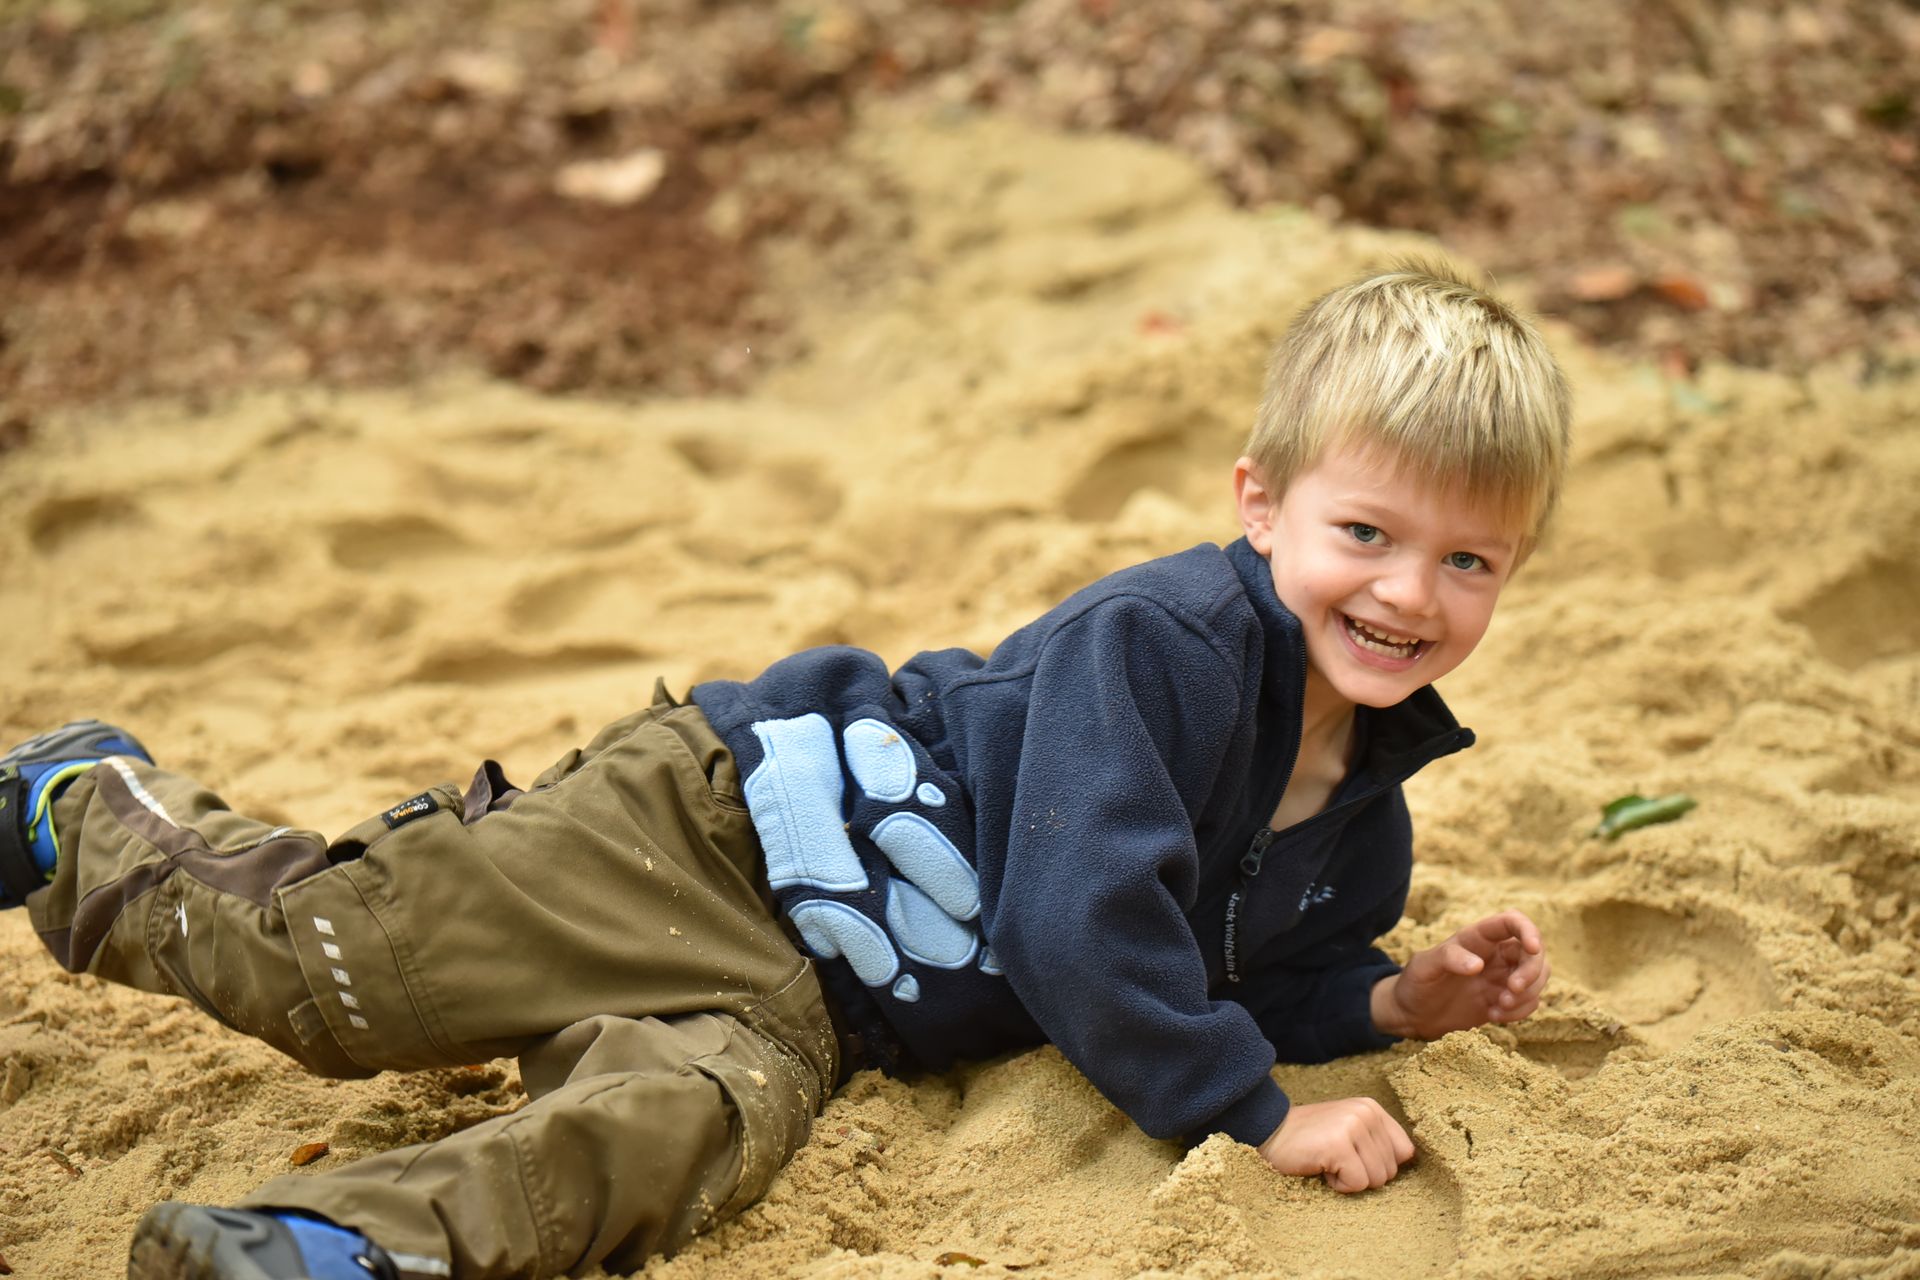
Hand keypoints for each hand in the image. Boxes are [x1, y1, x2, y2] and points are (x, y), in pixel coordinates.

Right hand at [1257, 1098, 1415, 1191]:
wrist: (1269, 1131)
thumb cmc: (1310, 1138)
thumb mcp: (1349, 1129)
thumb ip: (1377, 1141)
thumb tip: (1407, 1161)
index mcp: (1372, 1108)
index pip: (1405, 1151)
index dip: (1380, 1164)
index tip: (1354, 1158)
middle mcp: (1366, 1113)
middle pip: (1391, 1170)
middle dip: (1363, 1174)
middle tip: (1335, 1159)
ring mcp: (1353, 1127)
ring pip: (1377, 1180)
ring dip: (1350, 1180)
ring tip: (1328, 1161)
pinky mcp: (1338, 1145)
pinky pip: (1357, 1184)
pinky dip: (1338, 1185)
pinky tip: (1321, 1168)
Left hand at [1371, 909, 1549, 1039]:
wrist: (1412, 1014)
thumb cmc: (1415, 983)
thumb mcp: (1424, 966)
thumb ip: (1448, 958)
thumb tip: (1477, 964)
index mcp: (1477, 937)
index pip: (1512, 922)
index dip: (1528, 930)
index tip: (1533, 948)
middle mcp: (1495, 954)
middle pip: (1534, 953)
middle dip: (1531, 972)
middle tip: (1511, 991)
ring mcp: (1502, 977)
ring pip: (1538, 977)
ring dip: (1527, 994)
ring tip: (1498, 1007)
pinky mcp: (1505, 999)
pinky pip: (1530, 1001)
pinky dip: (1519, 1011)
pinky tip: (1493, 1016)